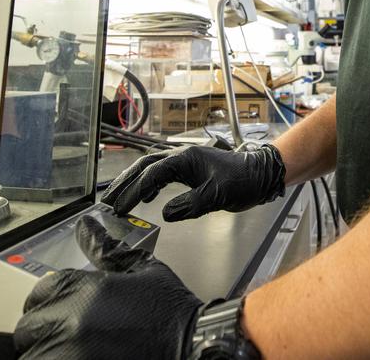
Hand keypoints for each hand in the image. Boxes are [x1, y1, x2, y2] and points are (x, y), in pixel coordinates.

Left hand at [14, 215, 202, 359]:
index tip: (65, 310)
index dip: (53, 300)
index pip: (42, 290)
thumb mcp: (141, 270)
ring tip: (74, 348)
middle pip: (30, 325)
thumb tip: (86, 227)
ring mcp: (68, 352)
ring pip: (33, 351)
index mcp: (84, 288)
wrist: (191, 347)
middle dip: (47, 328)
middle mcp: (71, 320)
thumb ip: (107, 250)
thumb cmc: (169, 313)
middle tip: (71, 334)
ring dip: (48, 348)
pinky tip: (76, 357)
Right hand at [103, 143, 285, 220]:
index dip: (134, 191)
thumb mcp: (217, 195)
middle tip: (109, 200)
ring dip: (135, 182)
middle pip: (145, 166)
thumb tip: (165, 213)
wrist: (261, 175)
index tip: (122, 207)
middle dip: (125, 182)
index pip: (152, 174)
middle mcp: (181, 156)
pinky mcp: (190, 171)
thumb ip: (191, 204)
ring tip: (120, 198)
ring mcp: (185, 162)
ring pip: (152, 168)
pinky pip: (163, 174)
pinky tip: (148, 196)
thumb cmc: (243, 181)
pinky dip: (150, 183)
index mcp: (185, 158)